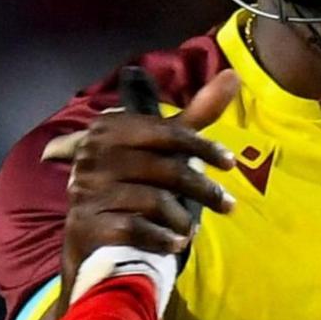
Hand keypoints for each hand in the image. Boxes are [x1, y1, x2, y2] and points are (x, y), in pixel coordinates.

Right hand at [44, 70, 239, 294]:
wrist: (91, 234)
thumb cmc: (133, 182)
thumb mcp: (161, 146)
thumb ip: (194, 115)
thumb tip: (234, 75)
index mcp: (109, 128)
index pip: (166, 132)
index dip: (202, 147)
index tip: (230, 163)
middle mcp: (93, 154)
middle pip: (164, 169)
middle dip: (202, 189)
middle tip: (227, 205)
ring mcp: (87, 189)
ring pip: (154, 201)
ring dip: (181, 219)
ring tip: (191, 229)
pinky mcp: (87, 223)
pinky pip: (137, 229)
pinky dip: (162, 239)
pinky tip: (174, 244)